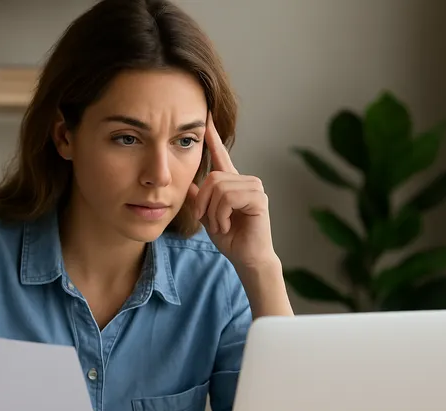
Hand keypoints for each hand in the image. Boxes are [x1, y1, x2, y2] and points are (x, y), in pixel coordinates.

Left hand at [187, 113, 276, 270]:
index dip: (213, 137)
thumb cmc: (230, 238)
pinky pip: (228, 198)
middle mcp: (245, 181)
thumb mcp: (207, 216)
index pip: (221, 155)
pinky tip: (228, 225)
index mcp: (232, 183)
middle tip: (207, 220)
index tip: (206, 117)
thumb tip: (187, 184)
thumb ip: (199, 199)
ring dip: (213, 212)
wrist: (246, 258)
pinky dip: (221, 215)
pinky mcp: (259, 198)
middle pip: (212, 177)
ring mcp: (254, 188)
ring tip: (220, 224)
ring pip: (219, 188)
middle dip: (203, 202)